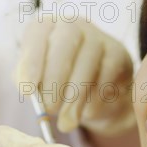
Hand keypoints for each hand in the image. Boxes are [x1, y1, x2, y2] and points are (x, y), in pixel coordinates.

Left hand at [16, 18, 135, 136]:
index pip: (37, 34)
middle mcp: (71, 24)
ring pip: (88, 60)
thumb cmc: (57, 83)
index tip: (28, 90)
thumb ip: (29, 83)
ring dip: (76, 95)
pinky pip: (108, 73)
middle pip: (66, 41)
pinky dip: (96, 97)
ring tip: (67, 122)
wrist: (95, 92)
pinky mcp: (118, 53)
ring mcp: (98, 36)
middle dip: (56, 78)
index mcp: (46, 26)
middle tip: (50, 108)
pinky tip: (88, 112)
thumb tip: (29, 91)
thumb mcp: (37, 81)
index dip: (32, 61)